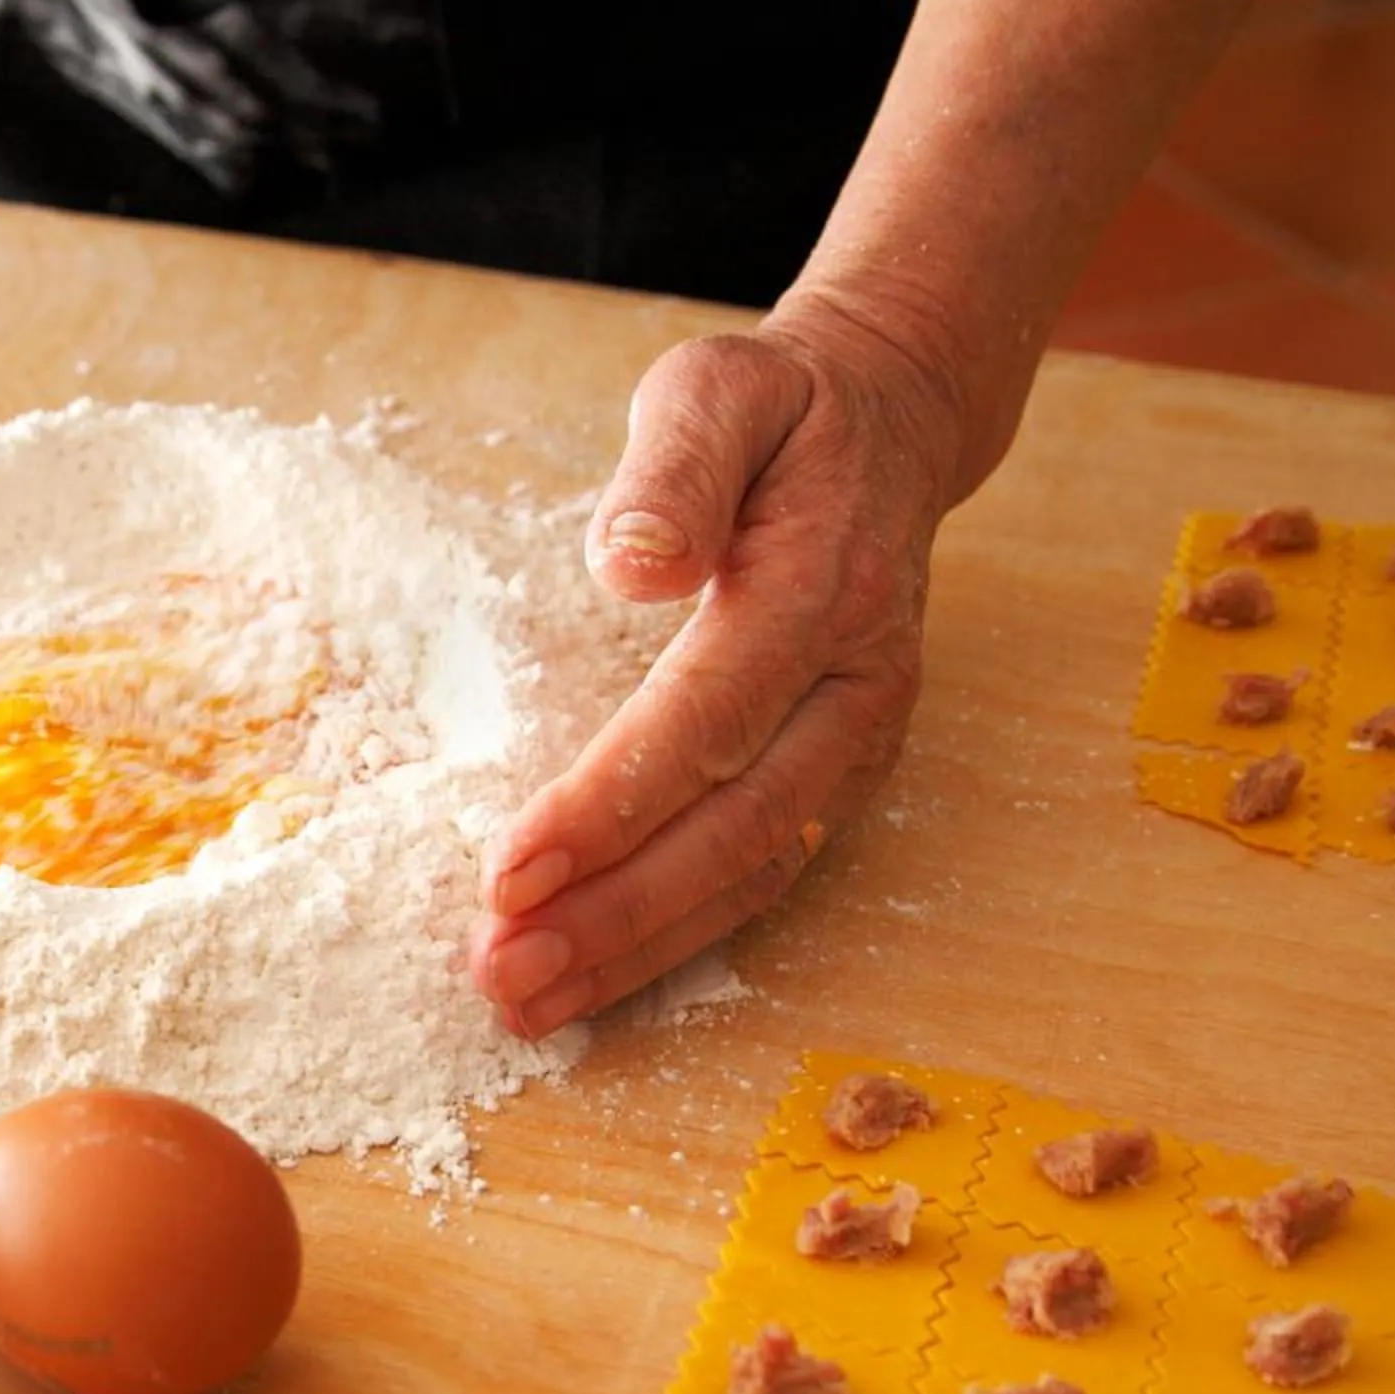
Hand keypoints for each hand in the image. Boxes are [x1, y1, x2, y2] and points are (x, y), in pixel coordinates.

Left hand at [469, 301, 975, 1038]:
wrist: (893, 424)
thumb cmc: (781, 412)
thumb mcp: (720, 390)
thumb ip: (675, 470)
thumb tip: (630, 560)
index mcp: (822, 588)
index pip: (709, 717)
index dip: (609, 804)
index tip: (508, 868)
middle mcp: (857, 682)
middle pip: (734, 826)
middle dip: (613, 913)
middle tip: (500, 970)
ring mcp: (860, 740)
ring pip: (752, 873)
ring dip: (637, 952)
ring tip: (525, 1003)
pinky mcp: (842, 775)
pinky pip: (762, 874)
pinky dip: (676, 939)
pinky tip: (591, 982)